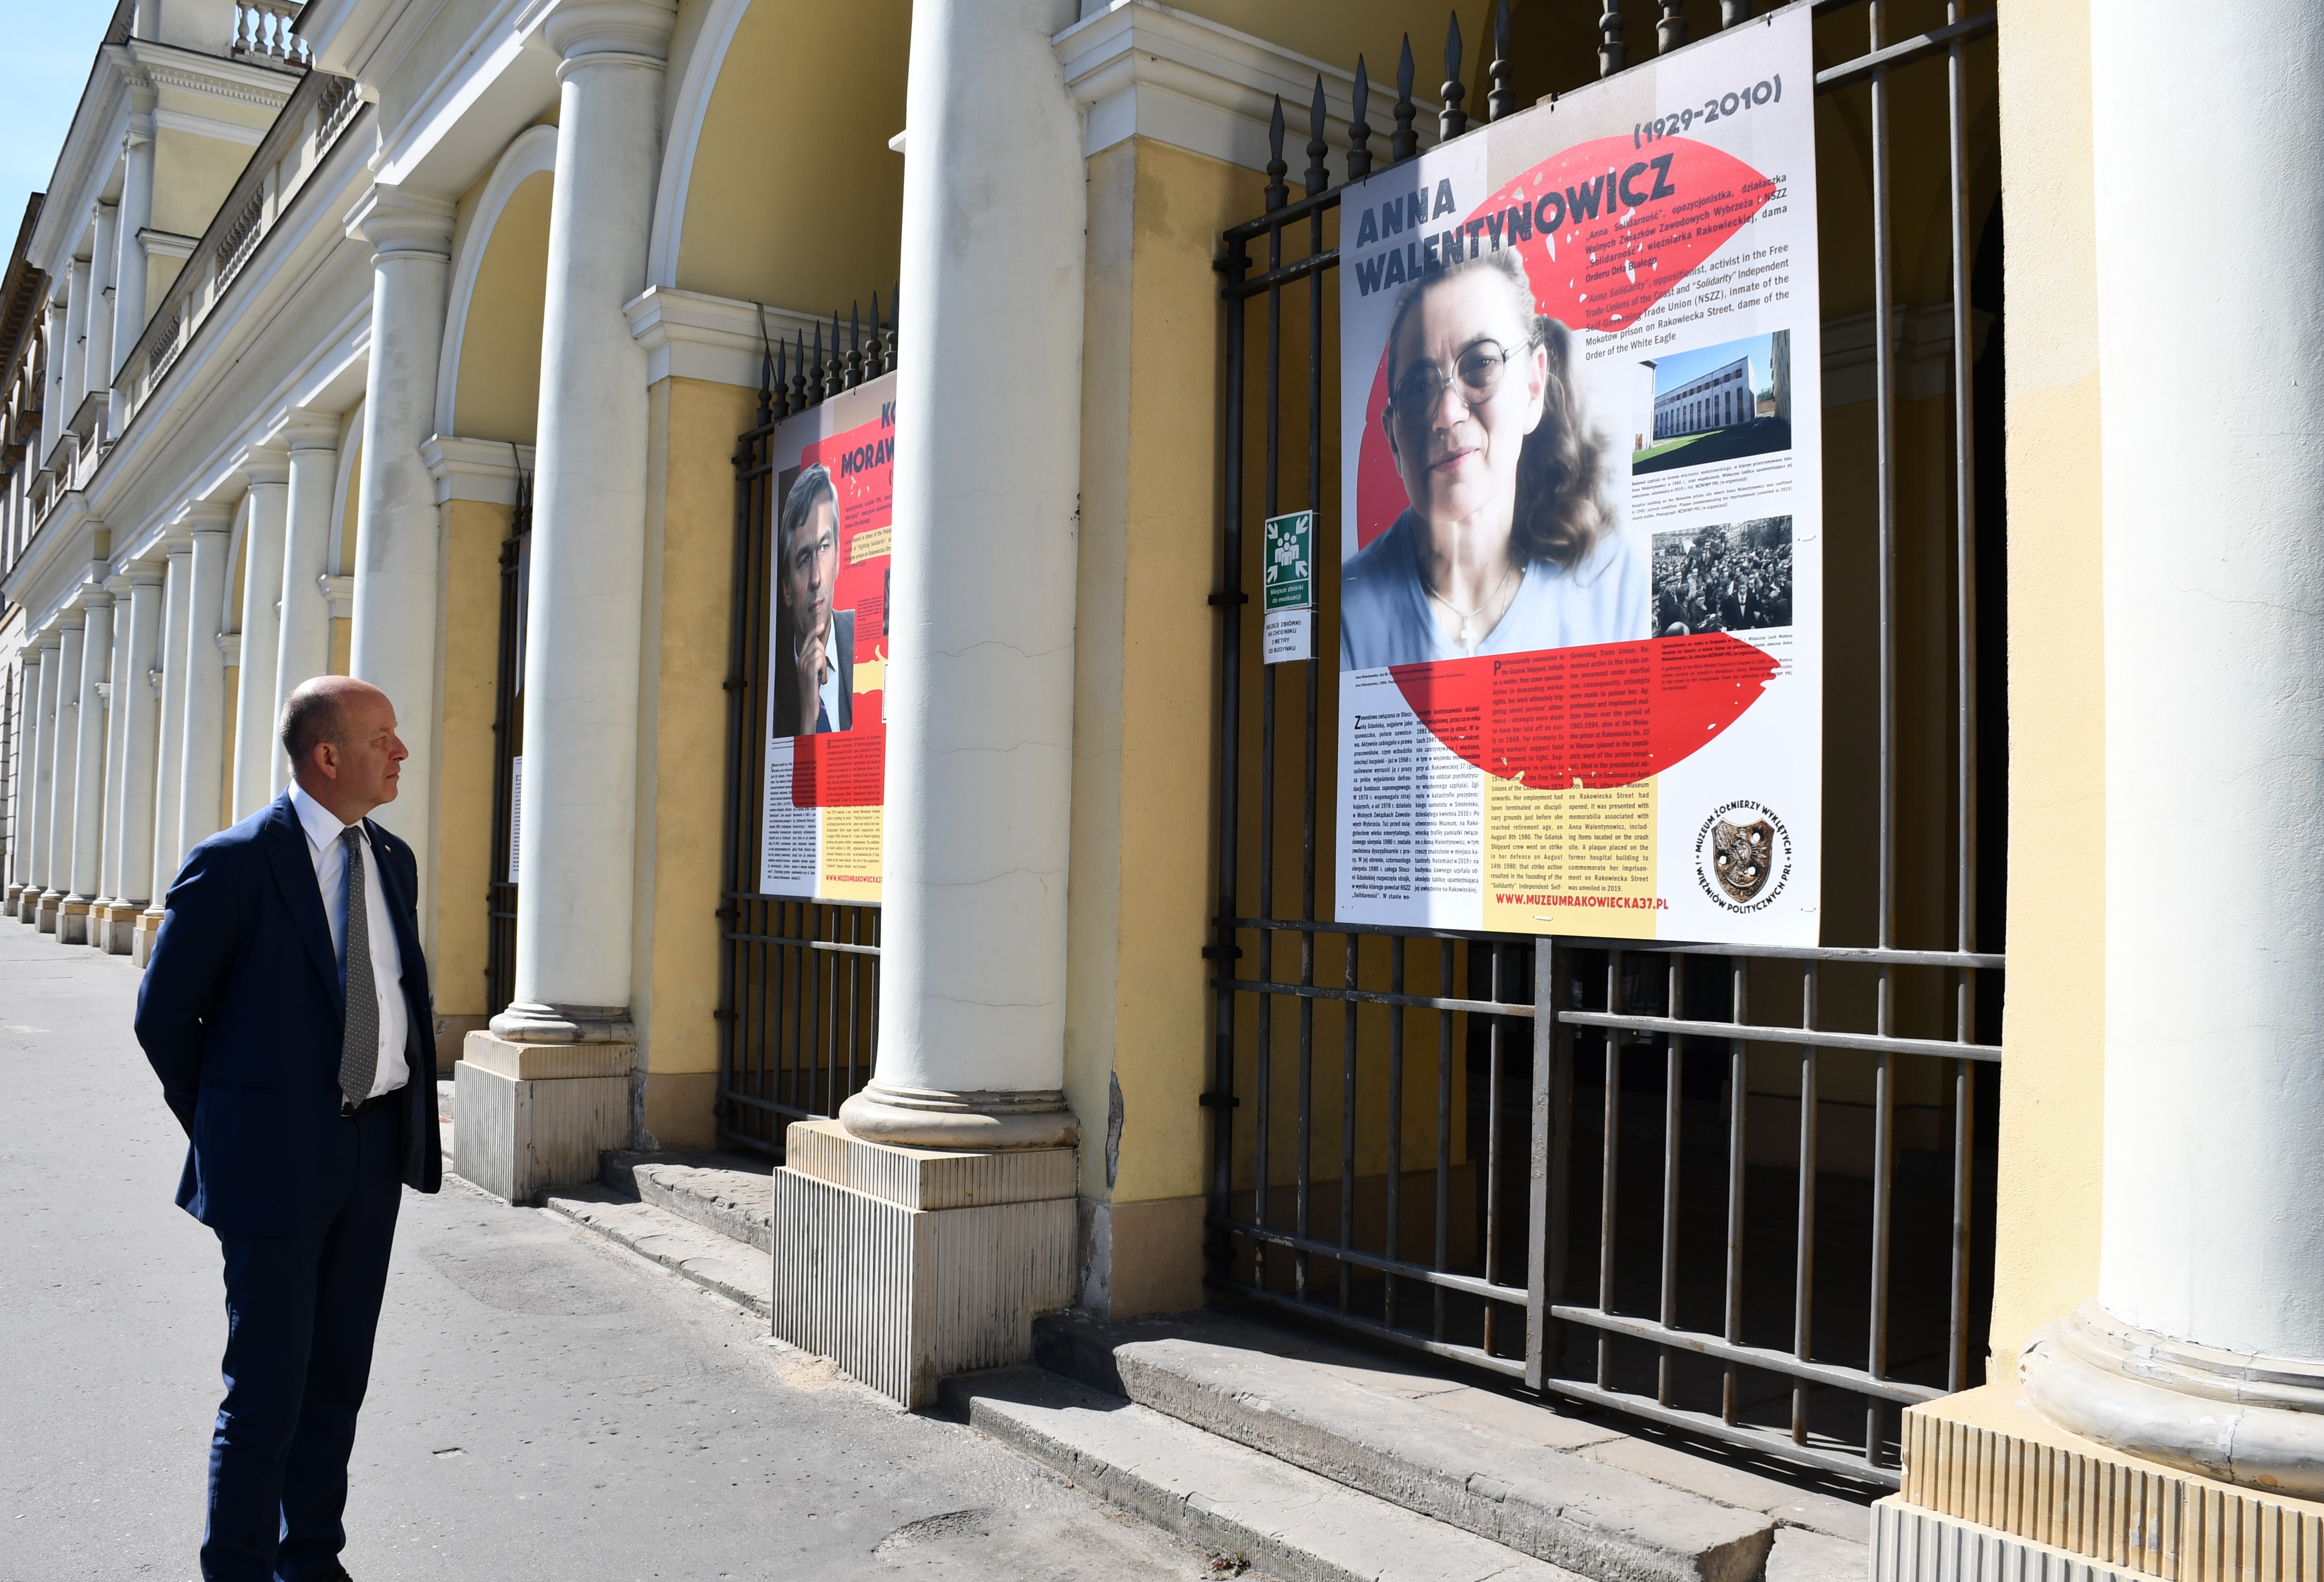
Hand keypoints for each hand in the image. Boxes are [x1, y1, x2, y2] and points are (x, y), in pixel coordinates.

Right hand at [793, 606, 828, 731]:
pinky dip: (824, 669)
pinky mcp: (808, 671)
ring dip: (824, 663)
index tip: (821, 624)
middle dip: (823, 653)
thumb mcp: (813, 673)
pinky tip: (821, 680)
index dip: (815, 631)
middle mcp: (800, 660)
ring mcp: (803, 665)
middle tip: (822, 669)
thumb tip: (821, 650)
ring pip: (819, 651)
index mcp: (801, 659)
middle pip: (816, 643)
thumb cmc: (813, 690)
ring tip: (821, 676)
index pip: (808, 640)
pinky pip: (820, 660)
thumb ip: (815, 661)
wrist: (808, 705)